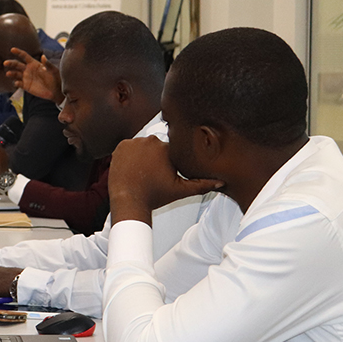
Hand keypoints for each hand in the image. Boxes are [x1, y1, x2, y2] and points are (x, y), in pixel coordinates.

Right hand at [3, 48, 61, 102]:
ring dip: (11, 73)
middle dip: (11, 63)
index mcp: (34, 63)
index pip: (24, 56)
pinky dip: (17, 83)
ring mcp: (26, 78)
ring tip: (8, 73)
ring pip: (16, 74)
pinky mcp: (26, 86)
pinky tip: (17, 83)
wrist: (56, 91)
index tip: (12, 49)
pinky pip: (19, 84)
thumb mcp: (53, 70)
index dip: (18, 52)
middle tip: (5, 63)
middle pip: (17, 65)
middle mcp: (28, 70)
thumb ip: (47, 64)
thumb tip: (43, 56)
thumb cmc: (56, 78)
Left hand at [109, 137, 223, 224]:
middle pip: (156, 147)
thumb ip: (202, 184)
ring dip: (143, 156)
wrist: (128, 200)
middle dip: (156, 159)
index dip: (169, 163)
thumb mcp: (181, 190)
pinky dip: (131, 156)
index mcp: (167, 148)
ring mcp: (134, 142)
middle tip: (152, 175)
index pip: (172, 150)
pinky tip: (133, 168)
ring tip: (143, 173)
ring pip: (143, 147)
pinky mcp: (121, 146)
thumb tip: (221, 182)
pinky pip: (129, 148)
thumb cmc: (154, 196)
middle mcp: (151, 141)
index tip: (164, 173)